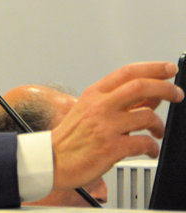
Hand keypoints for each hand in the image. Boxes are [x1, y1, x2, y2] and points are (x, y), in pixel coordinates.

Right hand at [50, 61, 183, 189]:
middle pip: (140, 86)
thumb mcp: (92, 111)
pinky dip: (153, 147)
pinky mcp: (112, 147)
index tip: (169, 68)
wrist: (53, 160)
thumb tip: (152, 95)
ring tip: (158, 132)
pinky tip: (150, 150)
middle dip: (166, 88)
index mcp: (94, 94)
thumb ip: (122, 102)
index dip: (153, 68)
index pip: (127, 72)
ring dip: (159, 125)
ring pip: (147, 116)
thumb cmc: (72, 137)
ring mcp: (106, 126)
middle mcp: (100, 106)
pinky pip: (144, 143)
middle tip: (177, 94)